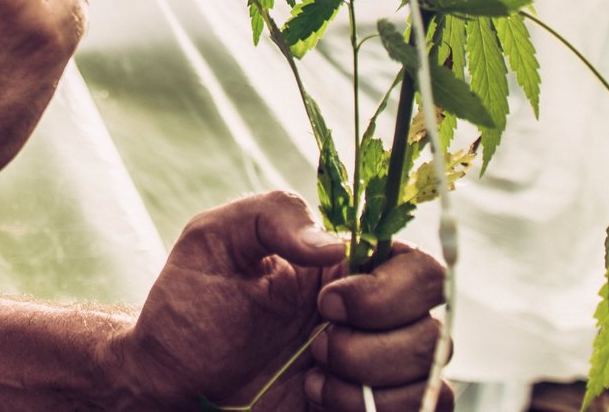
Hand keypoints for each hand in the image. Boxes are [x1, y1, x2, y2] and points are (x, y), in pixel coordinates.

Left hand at [100, 191, 450, 411]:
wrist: (172, 379)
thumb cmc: (190, 305)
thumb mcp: (213, 240)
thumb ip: (271, 215)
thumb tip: (335, 244)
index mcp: (347, 266)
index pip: (421, 267)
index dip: (386, 290)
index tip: (326, 303)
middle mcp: (373, 313)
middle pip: (436, 322)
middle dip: (374, 340)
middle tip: (313, 342)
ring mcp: (375, 364)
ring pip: (431, 371)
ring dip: (367, 378)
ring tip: (311, 373)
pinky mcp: (369, 406)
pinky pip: (424, 408)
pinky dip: (378, 408)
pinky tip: (323, 397)